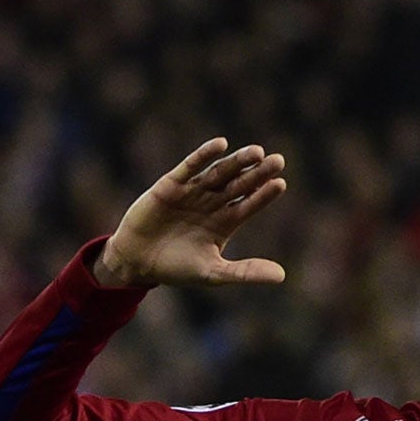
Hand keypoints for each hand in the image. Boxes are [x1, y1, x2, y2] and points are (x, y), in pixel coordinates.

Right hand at [94, 139, 288, 288]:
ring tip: (257, 152)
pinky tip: (221, 145)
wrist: (137, 261)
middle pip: (240, 185)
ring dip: (237, 162)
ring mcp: (192, 192)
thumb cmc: (177, 269)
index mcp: (225, 223)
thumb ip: (246, 272)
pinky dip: (204, 155)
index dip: (264, 195)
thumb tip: (282, 276)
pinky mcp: (171, 185)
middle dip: (258, 173)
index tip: (281, 183)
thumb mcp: (214, 273)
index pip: (249, 204)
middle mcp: (212, 204)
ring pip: (219, 173)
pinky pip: (190, 166)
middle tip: (278, 160)